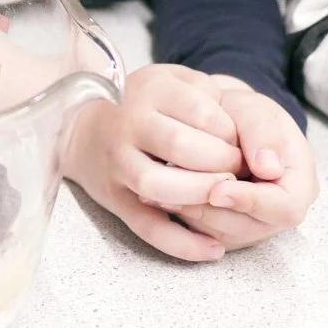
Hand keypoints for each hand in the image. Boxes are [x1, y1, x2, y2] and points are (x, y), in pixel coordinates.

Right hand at [63, 64, 243, 261]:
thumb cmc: (143, 105)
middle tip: (235, 170)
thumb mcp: (173, 80)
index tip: (239, 142)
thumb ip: (209, 93)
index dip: (232, 134)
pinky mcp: (115, 199)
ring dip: (201, 195)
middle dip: (222, 164)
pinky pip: (148, 227)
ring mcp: (118, 164)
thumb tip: (245, 135)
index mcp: (150, 92)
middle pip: (181, 147)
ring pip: (158, 186)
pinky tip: (213, 248)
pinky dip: (183, 244)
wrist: (82, 130)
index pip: (203, 114)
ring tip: (222, 195)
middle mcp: (128, 125)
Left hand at [172, 88, 318, 250]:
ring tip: (160, 192)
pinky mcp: (225, 229)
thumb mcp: (256, 111)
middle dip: (211, 211)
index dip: (251, 202)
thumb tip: (269, 168)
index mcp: (300, 183)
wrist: (221, 120)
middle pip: (250, 228)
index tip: (218, 189)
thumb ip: (263, 135)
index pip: (284, 208)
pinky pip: (204, 234)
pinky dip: (182, 217)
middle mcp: (278, 210)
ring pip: (223, 235)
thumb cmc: (242, 114)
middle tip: (174, 193)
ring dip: (192, 215)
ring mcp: (253, 223)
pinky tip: (161, 197)